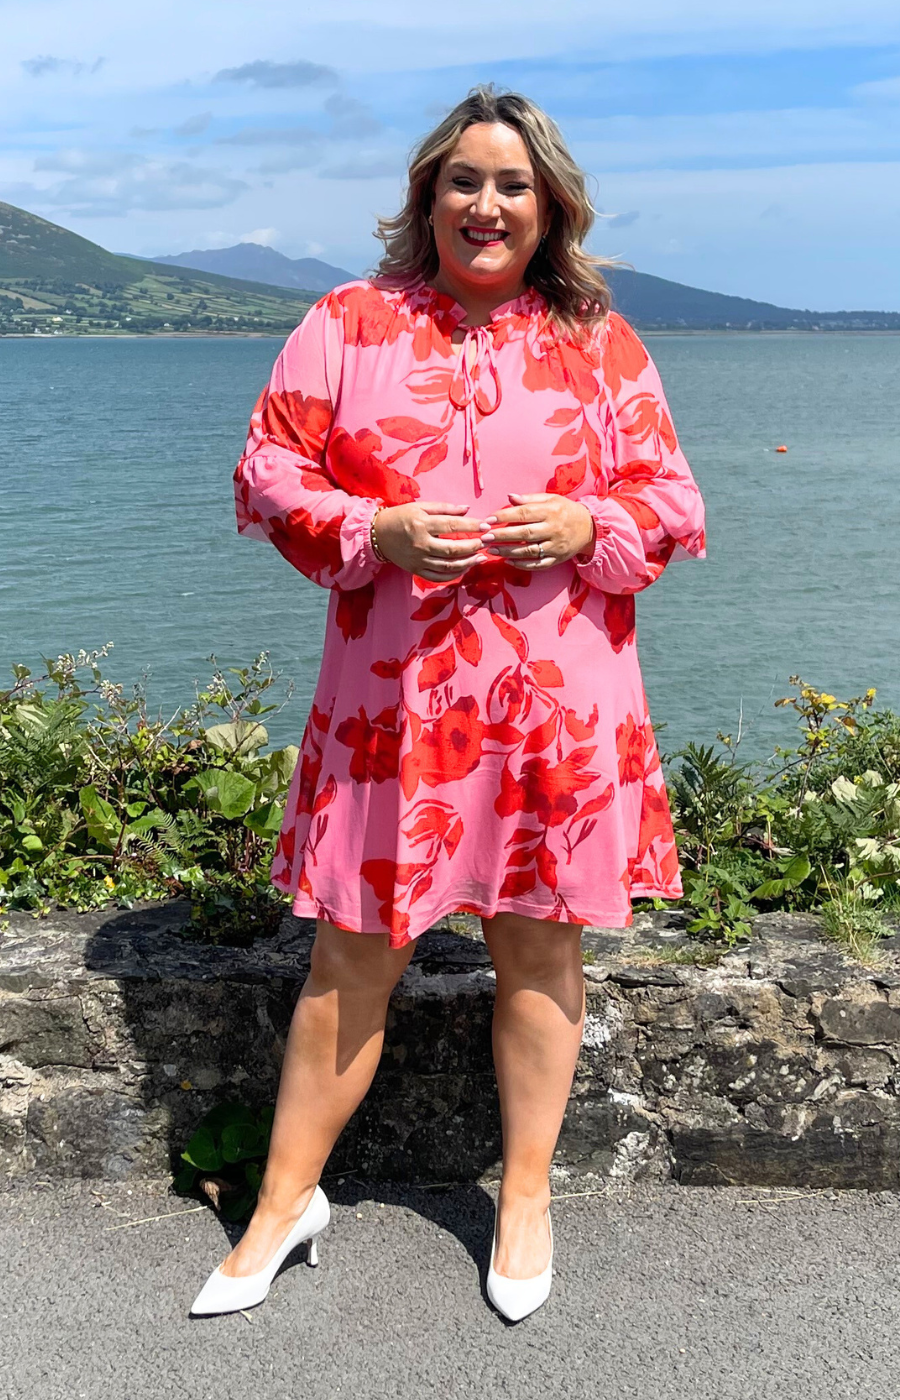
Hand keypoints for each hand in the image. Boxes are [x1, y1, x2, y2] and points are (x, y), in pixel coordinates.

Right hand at [373, 501, 490, 581]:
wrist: (378, 534)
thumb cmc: (400, 517)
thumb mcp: (420, 506)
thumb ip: (444, 508)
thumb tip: (467, 509)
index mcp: (422, 524)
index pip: (452, 526)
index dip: (471, 527)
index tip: (486, 526)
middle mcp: (420, 543)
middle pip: (452, 549)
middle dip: (473, 546)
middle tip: (487, 542)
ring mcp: (418, 560)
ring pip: (447, 566)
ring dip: (467, 563)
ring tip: (480, 557)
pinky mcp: (416, 570)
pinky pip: (438, 577)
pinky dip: (453, 575)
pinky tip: (465, 569)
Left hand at [477, 493, 595, 569]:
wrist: (589, 527)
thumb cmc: (565, 511)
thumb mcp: (550, 499)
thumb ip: (529, 499)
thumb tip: (509, 497)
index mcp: (550, 511)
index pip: (524, 513)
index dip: (504, 516)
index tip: (488, 519)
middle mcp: (553, 529)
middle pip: (524, 533)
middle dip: (503, 535)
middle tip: (485, 537)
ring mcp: (555, 546)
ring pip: (529, 551)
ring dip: (508, 551)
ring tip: (491, 550)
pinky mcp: (557, 559)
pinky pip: (538, 565)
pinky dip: (522, 564)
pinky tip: (508, 561)